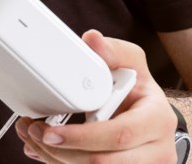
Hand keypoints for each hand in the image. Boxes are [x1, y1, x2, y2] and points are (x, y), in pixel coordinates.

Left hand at [15, 30, 177, 162]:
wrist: (153, 124)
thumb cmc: (140, 95)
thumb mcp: (133, 67)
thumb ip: (113, 52)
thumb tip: (92, 40)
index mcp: (157, 120)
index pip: (119, 135)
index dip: (81, 137)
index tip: (50, 131)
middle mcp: (155, 151)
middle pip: (102, 162)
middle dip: (60, 152)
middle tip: (34, 133)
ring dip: (55, 159)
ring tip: (34, 139)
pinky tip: (47, 151)